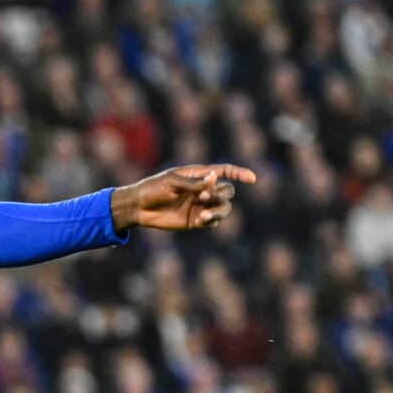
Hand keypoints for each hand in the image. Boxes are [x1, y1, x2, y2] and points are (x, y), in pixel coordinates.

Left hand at [110, 163, 256, 233]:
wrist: (139, 208)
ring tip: (205, 215)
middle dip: (221, 195)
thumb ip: (194, 182)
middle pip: (228, 191)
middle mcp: (203, 190)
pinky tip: (201, 220)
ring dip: (219, 210)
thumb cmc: (153, 189)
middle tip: (203, 198)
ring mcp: (201, 205)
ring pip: (224, 208)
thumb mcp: (172, 182)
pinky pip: (213, 221)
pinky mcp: (196, 220)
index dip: (240, 174)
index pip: (225, 171)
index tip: (253, 179)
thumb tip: (215, 177)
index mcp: (199, 175)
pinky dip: (211, 220)